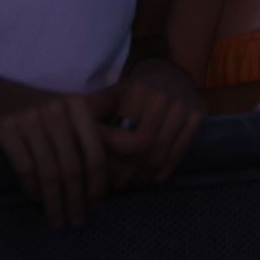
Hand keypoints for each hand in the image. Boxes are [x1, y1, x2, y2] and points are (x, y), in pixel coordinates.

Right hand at [0, 74, 106, 226]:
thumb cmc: (32, 108)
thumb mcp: (62, 113)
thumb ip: (82, 137)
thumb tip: (103, 180)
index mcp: (77, 105)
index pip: (95, 152)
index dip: (98, 183)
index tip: (96, 205)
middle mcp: (57, 109)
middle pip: (73, 166)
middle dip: (75, 200)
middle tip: (74, 221)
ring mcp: (30, 117)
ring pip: (49, 172)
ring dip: (54, 202)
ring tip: (56, 219)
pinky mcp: (6, 127)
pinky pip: (25, 167)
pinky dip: (32, 188)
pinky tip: (35, 198)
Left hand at [88, 58, 205, 189]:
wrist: (170, 73)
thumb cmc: (133, 91)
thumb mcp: (110, 95)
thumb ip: (89, 111)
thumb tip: (61, 131)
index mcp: (136, 91)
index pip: (121, 137)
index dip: (109, 159)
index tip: (98, 174)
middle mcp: (161, 97)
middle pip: (142, 149)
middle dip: (127, 171)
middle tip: (116, 186)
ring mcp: (182, 106)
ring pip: (161, 153)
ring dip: (145, 175)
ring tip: (133, 185)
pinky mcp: (198, 115)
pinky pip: (180, 151)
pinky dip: (166, 170)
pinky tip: (154, 179)